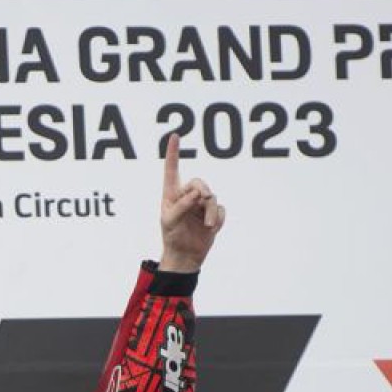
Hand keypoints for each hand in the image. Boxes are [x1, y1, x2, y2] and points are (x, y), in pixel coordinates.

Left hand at [159, 134, 223, 272]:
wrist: (186, 255)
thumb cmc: (172, 237)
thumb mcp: (170, 221)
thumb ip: (181, 205)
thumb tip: (198, 193)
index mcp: (172, 194)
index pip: (172, 170)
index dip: (173, 153)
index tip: (175, 136)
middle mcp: (187, 195)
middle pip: (200, 183)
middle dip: (203, 193)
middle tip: (201, 205)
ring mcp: (201, 204)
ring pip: (212, 197)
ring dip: (210, 212)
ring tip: (206, 226)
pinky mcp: (213, 214)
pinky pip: (221, 209)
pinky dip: (217, 219)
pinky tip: (210, 228)